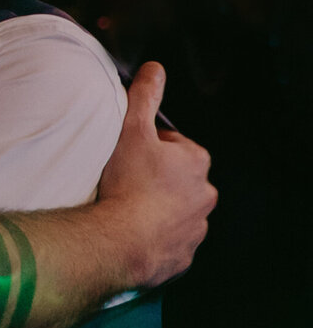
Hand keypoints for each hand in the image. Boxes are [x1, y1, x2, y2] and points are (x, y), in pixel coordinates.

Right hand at [97, 62, 216, 288]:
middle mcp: (205, 195)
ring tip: (127, 211)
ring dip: (156, 210)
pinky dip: (155, 239)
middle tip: (125, 183)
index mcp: (196, 162)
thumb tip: (155, 69)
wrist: (122, 242)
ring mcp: (195, 229)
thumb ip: (144, 97)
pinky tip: (132, 234)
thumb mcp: (132, 130)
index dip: (148, 148)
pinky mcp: (182, 257)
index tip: (129, 156)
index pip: (173, 146)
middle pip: (177, 180)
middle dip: (156, 180)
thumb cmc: (128, 184)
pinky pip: (169, 243)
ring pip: (175, 213)